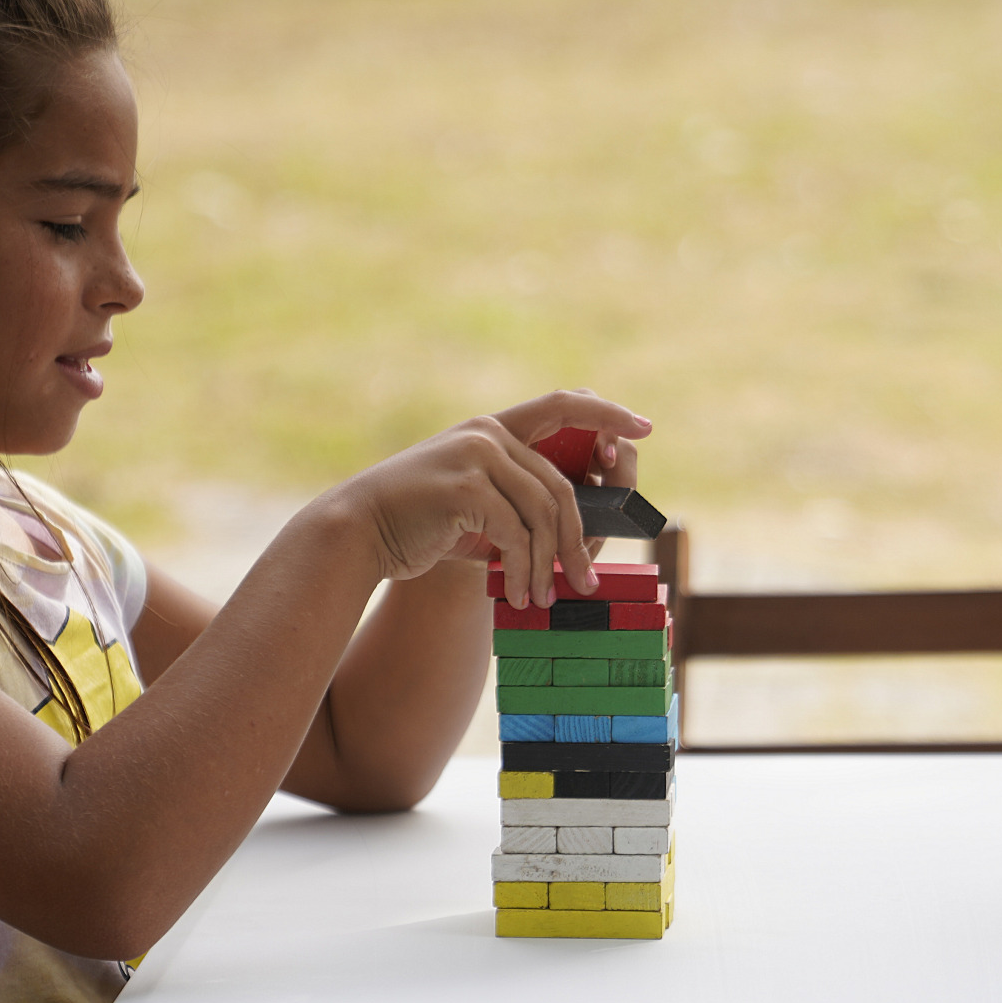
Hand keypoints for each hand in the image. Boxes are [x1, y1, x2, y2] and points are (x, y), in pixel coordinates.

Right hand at [341, 392, 649, 606]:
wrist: (357, 534)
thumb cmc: (420, 527)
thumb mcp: (476, 510)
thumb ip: (519, 509)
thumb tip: (579, 542)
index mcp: (493, 430)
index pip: (563, 404)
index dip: (608, 414)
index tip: (644, 429)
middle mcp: (487, 434)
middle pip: (562, 486)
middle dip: (578, 540)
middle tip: (584, 582)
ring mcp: (476, 455)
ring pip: (544, 513)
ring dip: (548, 564)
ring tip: (542, 598)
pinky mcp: (465, 486)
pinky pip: (516, 534)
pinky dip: (522, 571)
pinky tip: (515, 594)